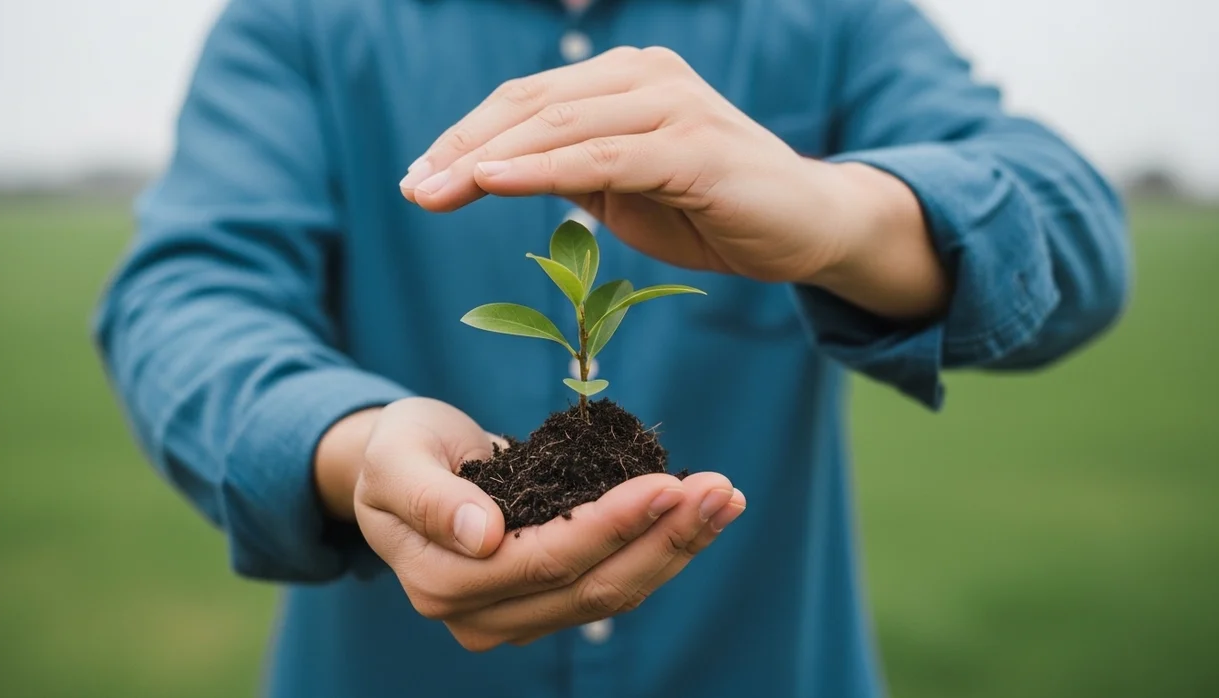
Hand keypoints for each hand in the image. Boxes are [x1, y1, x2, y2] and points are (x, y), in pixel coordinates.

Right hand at [345, 398, 745, 650]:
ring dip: (677, 547)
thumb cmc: (398, 452)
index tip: (666, 485)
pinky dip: (663, 549)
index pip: (544, 559)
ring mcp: (519, 616)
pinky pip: (614, 583)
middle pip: (591, 587)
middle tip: (720, 489)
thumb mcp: (396, 457)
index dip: (609, 526)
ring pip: (613, 593)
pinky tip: (703, 515)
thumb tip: (481, 535)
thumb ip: (428, 496)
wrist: (403, 469)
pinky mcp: (549, 600)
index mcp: (443, 582)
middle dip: (663, 538)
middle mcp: (483, 616)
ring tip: (726, 499)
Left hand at [399, 46, 946, 319]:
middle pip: (533, 105)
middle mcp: (648, 77)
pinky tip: (490, 184)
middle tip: (413, 187)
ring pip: (560, 126)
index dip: (467, 136)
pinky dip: (540, 170)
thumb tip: (493, 172)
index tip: (421, 177)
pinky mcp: (693, 146)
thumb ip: (571, 170)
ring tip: (434, 190)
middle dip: (463, 147)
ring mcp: (673, 105)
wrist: (806, 228)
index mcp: (627, 79)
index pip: (530, 101)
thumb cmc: (712, 210)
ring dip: (487, 159)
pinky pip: (601, 157)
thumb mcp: (625, 189)